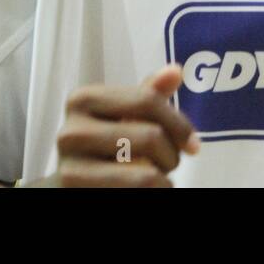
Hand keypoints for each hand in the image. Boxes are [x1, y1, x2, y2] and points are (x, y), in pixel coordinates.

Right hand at [27, 64, 200, 186]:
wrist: (72, 186)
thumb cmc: (104, 147)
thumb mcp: (123, 117)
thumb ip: (148, 95)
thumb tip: (176, 71)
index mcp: (82, 99)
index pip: (148, 100)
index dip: (180, 124)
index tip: (193, 144)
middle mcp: (70, 131)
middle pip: (150, 137)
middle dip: (172, 155)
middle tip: (169, 163)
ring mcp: (70, 168)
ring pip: (146, 174)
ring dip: (163, 179)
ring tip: (156, 177)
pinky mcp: (77, 193)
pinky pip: (137, 192)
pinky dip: (154, 192)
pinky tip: (143, 189)